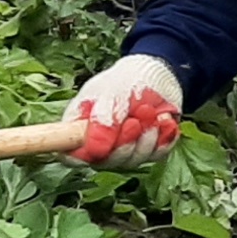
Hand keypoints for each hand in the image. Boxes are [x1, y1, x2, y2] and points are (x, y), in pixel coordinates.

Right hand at [63, 55, 181, 168]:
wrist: (154, 76)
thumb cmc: (124, 82)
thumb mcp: (110, 94)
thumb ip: (102, 120)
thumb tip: (96, 151)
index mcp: (79, 130)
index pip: (71, 156)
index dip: (83, 157)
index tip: (102, 145)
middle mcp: (100, 145)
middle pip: (106, 162)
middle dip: (125, 142)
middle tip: (135, 121)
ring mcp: (124, 150)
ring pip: (132, 160)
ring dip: (145, 137)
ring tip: (150, 113)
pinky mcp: (149, 150)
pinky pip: (156, 154)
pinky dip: (163, 138)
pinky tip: (165, 120)